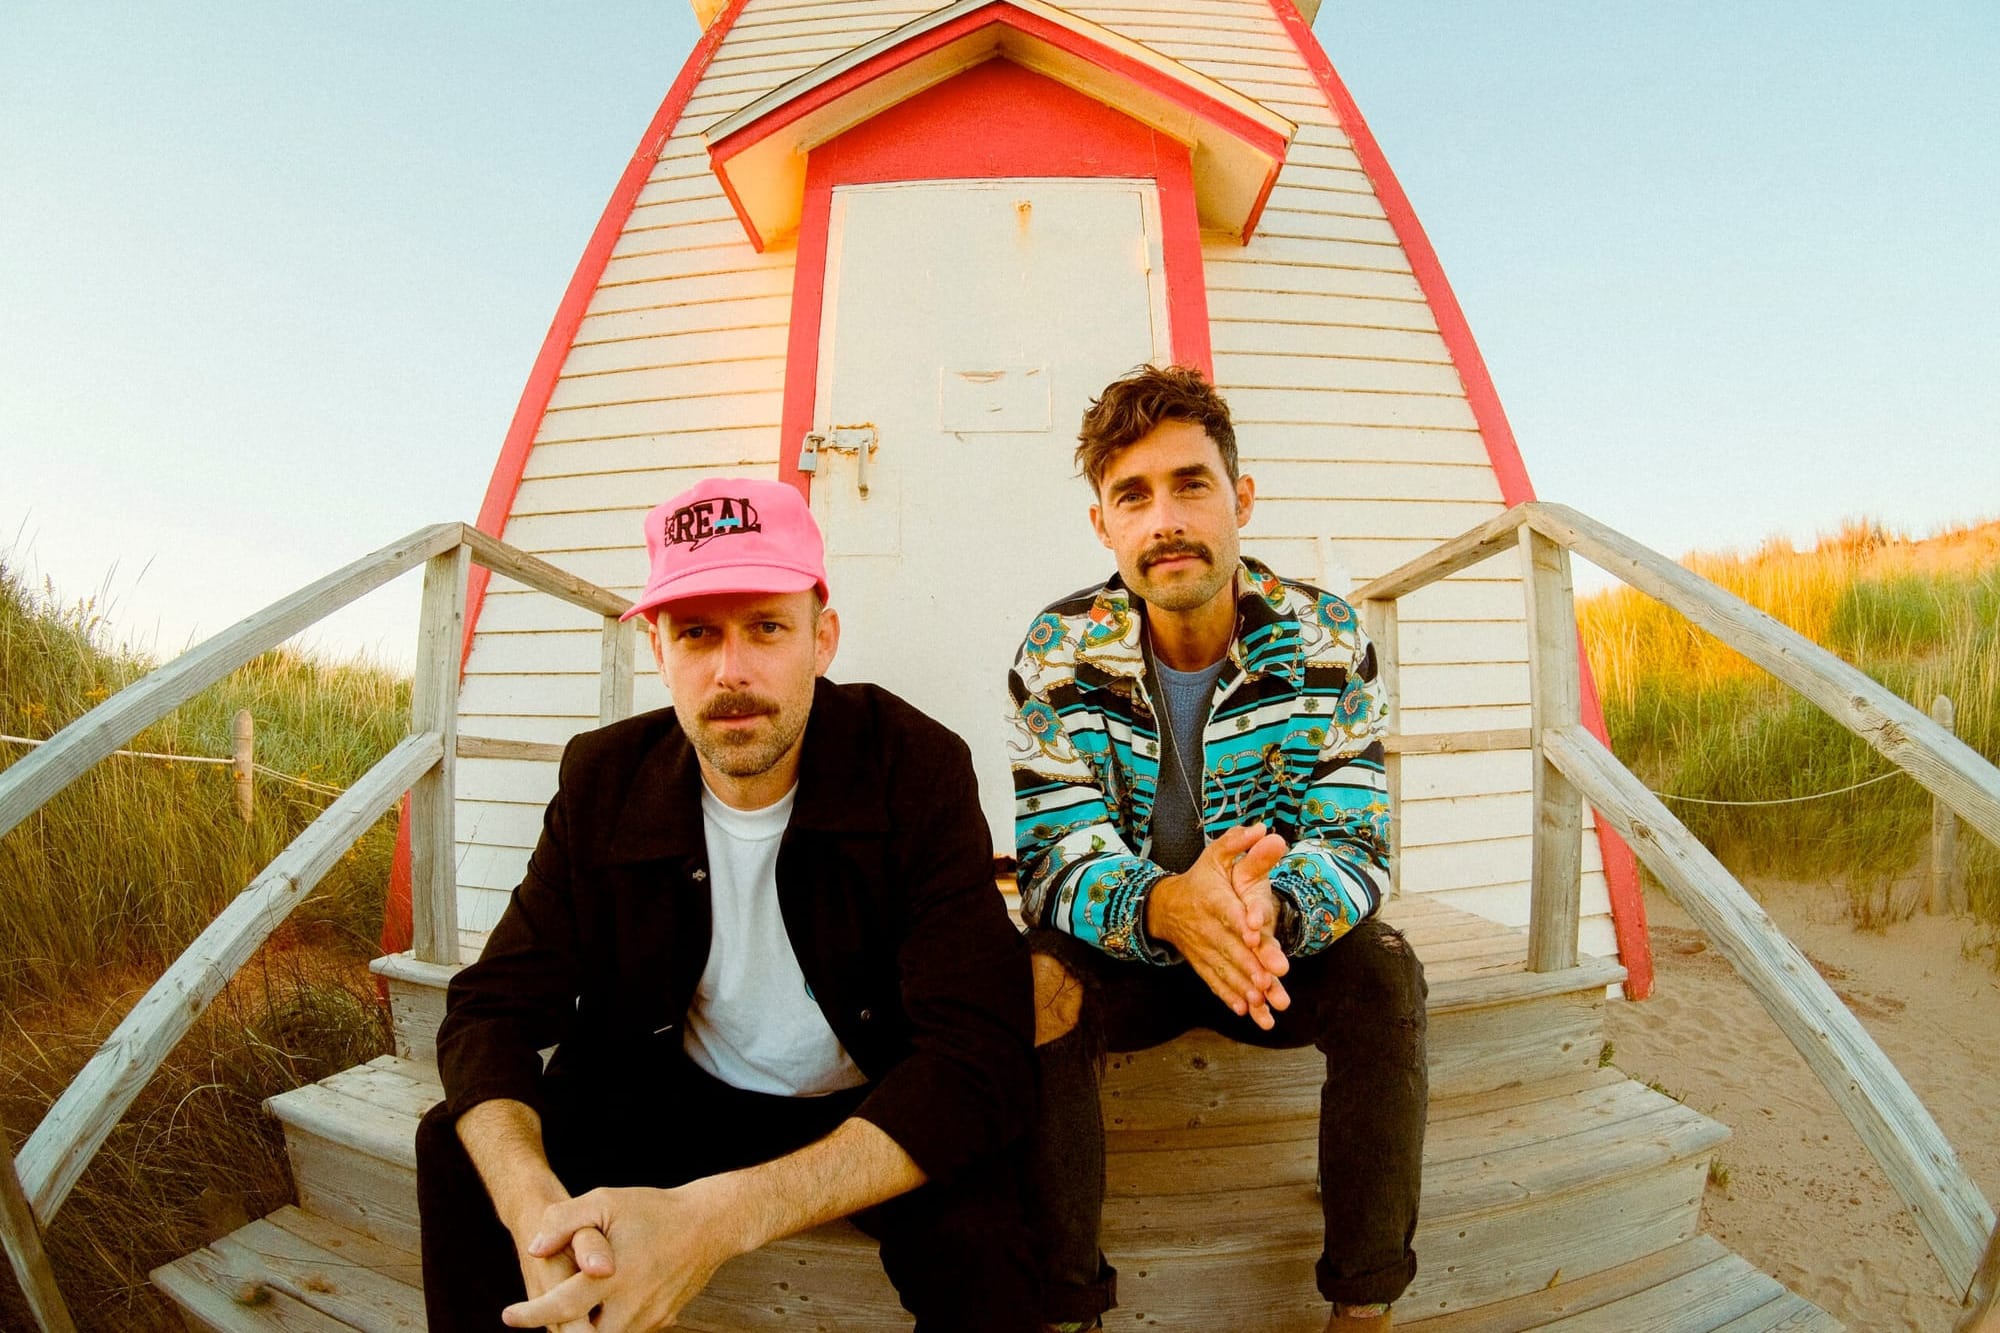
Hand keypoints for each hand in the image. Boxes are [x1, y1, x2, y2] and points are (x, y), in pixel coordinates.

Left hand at [503, 1179, 747, 1331]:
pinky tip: (605, 1305)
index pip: (563, 1306)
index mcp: (614, 1275)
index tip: (509, 1315)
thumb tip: (534, 1248)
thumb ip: (564, 1220)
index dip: (531, 1315)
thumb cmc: (653, 1209)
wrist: (709, 1225)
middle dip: (560, 1328)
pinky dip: (609, 1326)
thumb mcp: (605, 1200)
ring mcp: (650, 1317)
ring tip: (575, 1306)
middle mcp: (632, 1304)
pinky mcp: (662, 1321)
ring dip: (585, 1329)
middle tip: (547, 1310)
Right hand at [1147, 825, 1291, 1027]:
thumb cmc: (1200, 879)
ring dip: (1242, 987)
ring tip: (1261, 1002)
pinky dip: (1229, 997)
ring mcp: (1202, 948)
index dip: (1241, 924)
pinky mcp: (1201, 964)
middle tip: (1270, 981)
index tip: (1256, 937)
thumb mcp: (1215, 855)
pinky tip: (1245, 1011)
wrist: (1165, 906)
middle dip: (1250, 966)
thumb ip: (1238, 842)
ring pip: (1224, 969)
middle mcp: (1206, 926)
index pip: (1227, 912)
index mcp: (1212, 898)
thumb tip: (1264, 829)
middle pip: (1229, 947)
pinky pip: (1214, 981)